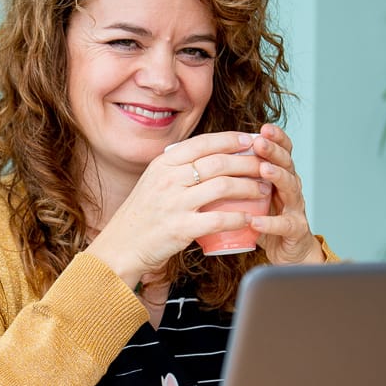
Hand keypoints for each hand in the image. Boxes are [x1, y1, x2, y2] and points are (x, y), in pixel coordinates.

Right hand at [85, 131, 273, 286]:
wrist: (120, 246)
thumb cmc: (141, 215)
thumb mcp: (154, 181)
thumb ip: (177, 167)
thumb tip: (211, 154)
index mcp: (163, 163)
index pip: (203, 143)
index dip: (231, 139)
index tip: (250, 140)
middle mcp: (168, 179)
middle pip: (219, 162)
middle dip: (248, 162)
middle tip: (266, 166)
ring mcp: (174, 203)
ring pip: (223, 187)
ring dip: (249, 187)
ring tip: (262, 190)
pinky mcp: (181, 228)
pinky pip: (219, 219)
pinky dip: (239, 218)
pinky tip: (249, 218)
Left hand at [244, 124, 324, 264]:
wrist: (286, 251)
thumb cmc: (263, 219)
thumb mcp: (250, 196)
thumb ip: (236, 179)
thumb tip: (204, 159)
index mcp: (280, 176)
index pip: (281, 151)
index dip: (276, 139)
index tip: (263, 127)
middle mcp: (290, 188)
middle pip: (286, 164)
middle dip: (274, 152)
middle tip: (260, 142)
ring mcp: (295, 209)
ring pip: (291, 189)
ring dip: (277, 177)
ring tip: (264, 170)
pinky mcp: (295, 231)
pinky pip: (284, 226)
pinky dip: (270, 224)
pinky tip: (256, 221)